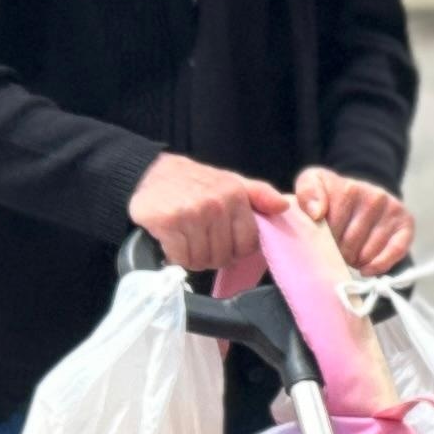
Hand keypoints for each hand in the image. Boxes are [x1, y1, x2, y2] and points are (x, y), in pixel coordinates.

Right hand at [128, 151, 284, 280]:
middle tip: (202, 241)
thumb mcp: (231, 182)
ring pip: (203, 259)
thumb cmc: (194, 182)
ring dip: (194, 258)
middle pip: (225, 255)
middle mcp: (216, 204)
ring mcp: (192, 214)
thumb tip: (284, 206)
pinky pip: (181, 258)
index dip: (237, 250)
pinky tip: (174, 242)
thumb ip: (259, 195)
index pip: (248, 242)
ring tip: (188, 241)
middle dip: (214, 255)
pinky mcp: (170, 223)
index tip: (226, 244)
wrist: (149, 173)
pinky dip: (177, 256)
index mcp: (235, 194)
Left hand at [294, 166, 414, 274]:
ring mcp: (393, 210)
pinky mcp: (406, 224)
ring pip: (368, 252)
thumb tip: (316, 213)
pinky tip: (366, 269)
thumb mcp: (312, 183)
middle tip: (337, 250)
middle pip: (350, 243)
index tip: (322, 239)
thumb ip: (307, 192)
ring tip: (351, 255)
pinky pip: (394, 252)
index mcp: (350, 188)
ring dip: (357, 261)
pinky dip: (379, 265)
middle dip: (340, 252)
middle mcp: (375, 196)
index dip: (324, 240)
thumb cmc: (331, 195)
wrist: (360, 194)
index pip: (332, 228)